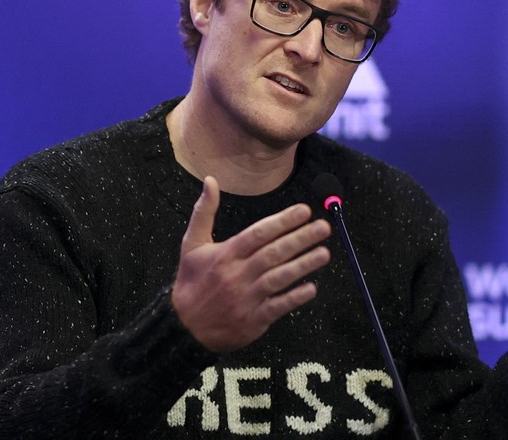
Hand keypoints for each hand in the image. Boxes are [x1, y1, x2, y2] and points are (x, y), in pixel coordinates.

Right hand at [171, 176, 331, 351]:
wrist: (183, 327)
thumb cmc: (191, 281)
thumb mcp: (192, 244)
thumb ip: (204, 211)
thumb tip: (210, 180)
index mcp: (226, 254)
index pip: (259, 233)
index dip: (283, 221)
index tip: (304, 211)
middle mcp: (237, 274)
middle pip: (274, 253)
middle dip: (301, 239)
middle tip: (324, 227)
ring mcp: (246, 298)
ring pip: (279, 278)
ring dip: (304, 265)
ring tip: (324, 253)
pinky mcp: (253, 320)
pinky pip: (279, 306)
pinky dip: (296, 297)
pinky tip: (312, 287)